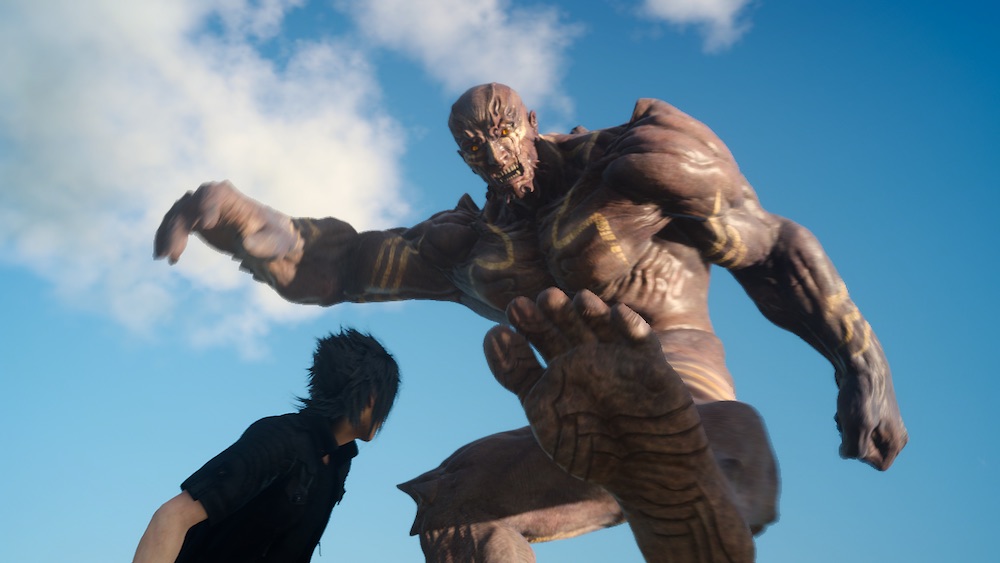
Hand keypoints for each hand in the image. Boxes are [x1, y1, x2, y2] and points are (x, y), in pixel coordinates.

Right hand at [153, 180, 298, 265]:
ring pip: (176, 217)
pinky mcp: (193, 221)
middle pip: (188, 207)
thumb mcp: (275, 242)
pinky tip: (172, 260)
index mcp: (232, 198)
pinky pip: (174, 226)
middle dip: (177, 228)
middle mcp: (212, 199)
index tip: (204, 225)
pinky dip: (168, 240)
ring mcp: (200, 208)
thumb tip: (246, 243)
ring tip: (166, 258)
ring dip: (167, 236)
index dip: (205, 205)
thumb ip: (263, 243)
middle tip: (172, 253)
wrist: (268, 240)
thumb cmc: (274, 238)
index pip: (213, 194)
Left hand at [486, 288, 755, 561]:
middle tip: (542, 298)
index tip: (509, 316)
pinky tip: (618, 314)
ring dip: (591, 311)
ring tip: (577, 300)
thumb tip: (493, 332)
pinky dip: (631, 326)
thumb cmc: (592, 454)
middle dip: (555, 311)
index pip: (539, 339)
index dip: (526, 325)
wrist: (647, 477)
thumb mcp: (544, 414)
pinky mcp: (651, 365)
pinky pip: (641, 339)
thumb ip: (518, 374)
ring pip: (602, 325)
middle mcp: (586, 360)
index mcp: (557, 372)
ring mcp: (618, 360)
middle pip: (567, 326)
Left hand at [835, 356, 907, 469]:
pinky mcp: (870, 413)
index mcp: (898, 441)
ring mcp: (882, 423)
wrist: (859, 365)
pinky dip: (845, 420)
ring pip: (857, 438)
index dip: (863, 454)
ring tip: (844, 414)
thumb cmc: (860, 396)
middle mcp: (894, 433)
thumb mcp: (856, 428)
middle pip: (866, 452)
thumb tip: (847, 454)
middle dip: (852, 439)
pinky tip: (841, 408)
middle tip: (848, 422)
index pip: (878, 464)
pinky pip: (853, 426)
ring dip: (846, 429)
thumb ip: (854, 450)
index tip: (858, 434)